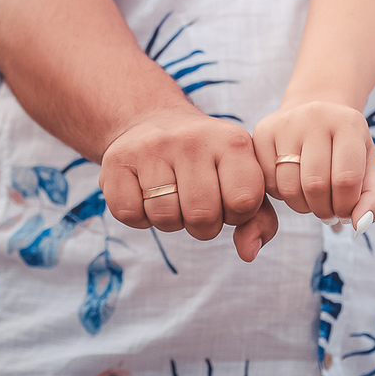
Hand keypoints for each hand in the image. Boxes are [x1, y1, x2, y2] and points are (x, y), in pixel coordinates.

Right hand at [100, 107, 277, 261]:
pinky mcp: (116, 160)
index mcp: (232, 141)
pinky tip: (145, 193)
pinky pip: (130, 215)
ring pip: (165, 218)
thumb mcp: (240, 177)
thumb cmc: (207, 162)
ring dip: (170, 221)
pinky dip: (139, 217)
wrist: (154, 122)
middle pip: (202, 216)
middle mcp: (192, 139)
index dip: (236, 214)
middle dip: (202, 225)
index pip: (244, 201)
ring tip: (172, 195)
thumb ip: (257, 218)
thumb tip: (248, 253)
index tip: (226, 199)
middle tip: (196, 203)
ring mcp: (152, 147)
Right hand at [253, 102, 374, 230]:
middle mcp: (316, 116)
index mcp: (349, 123)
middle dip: (324, 210)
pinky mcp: (263, 131)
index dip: (346, 207)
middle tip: (328, 210)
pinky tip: (294, 183)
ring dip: (302, 206)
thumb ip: (373, 201)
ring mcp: (286, 122)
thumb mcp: (368, 169)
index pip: (346, 179)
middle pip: (315, 185)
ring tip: (312, 199)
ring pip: (288, 187)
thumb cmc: (345, 151)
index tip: (346, 211)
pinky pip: (268, 183)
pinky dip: (282, 195)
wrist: (317, 118)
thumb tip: (360, 225)